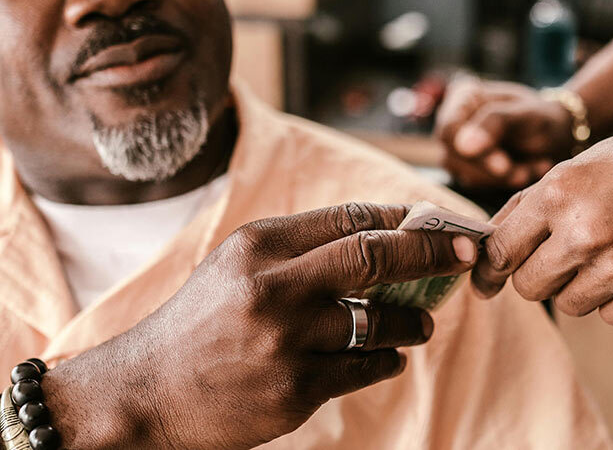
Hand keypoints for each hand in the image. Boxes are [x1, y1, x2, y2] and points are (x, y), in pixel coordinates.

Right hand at [43, 202, 475, 449]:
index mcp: (257, 245)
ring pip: (380, 319)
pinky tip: (388, 355)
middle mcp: (273, 286)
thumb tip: (382, 233)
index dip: (402, 219)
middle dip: (434, 252)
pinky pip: (367, 367)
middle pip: (376, 255)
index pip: (350, 218)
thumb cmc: (196, 325)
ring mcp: (287, 341)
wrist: (143, 395)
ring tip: (422, 321)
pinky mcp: (296, 388)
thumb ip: (299, 249)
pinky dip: (387, 358)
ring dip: (414, 318)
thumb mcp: (234, 267)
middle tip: (469, 254)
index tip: (436, 223)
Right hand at [434, 77, 574, 188]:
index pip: (449, 128)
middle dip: (491, 169)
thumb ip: (495, 123)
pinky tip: (527, 171)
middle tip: (523, 173)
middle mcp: (454, 121)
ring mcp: (458, 147)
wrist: (557, 138)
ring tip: (531, 168)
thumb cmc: (542, 118)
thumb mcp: (526, 115)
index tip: (503, 165)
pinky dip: (505, 183)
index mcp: (464, 96)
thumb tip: (463, 147)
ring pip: (465, 174)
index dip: (472, 150)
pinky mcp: (467, 169)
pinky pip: (479, 184)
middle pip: (453, 155)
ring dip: (502, 178)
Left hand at [472, 122, 612, 325]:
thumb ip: (535, 202)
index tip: (487, 279)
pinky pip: (610, 317)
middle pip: (528, 286)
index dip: (490, 268)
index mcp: (561, 193)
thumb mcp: (585, 163)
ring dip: (581, 285)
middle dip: (537, 275)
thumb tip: (490, 241)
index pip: (501, 249)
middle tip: (561, 258)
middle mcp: (586, 233)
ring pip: (568, 303)